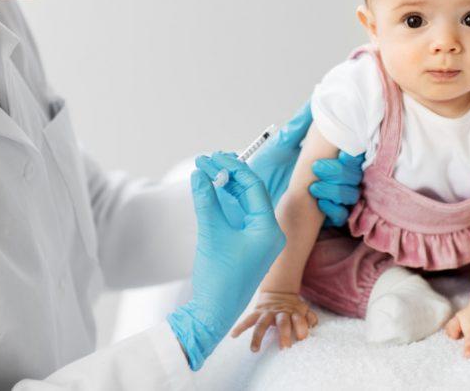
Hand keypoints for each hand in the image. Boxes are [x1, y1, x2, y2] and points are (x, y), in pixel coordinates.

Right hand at [167, 153, 285, 370]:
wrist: (214, 312)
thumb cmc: (218, 277)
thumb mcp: (211, 233)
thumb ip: (206, 201)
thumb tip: (200, 173)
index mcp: (269, 229)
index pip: (254, 188)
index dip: (233, 169)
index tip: (213, 158)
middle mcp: (269, 231)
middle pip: (251, 192)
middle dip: (229, 174)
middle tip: (208, 160)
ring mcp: (259, 237)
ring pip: (244, 201)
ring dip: (226, 185)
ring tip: (207, 169)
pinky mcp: (248, 243)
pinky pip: (239, 214)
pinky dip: (225, 200)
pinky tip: (211, 188)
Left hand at [216, 101, 364, 226]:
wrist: (246, 198)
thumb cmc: (263, 171)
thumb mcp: (280, 146)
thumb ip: (299, 126)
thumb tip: (314, 101)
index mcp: (324, 158)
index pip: (350, 155)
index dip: (351, 153)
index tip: (342, 151)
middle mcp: (331, 178)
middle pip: (354, 174)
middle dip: (340, 171)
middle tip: (317, 168)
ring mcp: (328, 197)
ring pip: (351, 194)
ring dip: (336, 190)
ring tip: (313, 187)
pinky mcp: (322, 216)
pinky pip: (341, 215)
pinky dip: (334, 209)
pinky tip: (320, 203)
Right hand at [231, 291, 317, 351]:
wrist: (279, 292)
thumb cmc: (293, 307)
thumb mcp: (303, 309)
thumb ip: (310, 317)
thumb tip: (314, 325)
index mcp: (294, 312)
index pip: (299, 320)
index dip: (302, 328)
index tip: (301, 339)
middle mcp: (280, 313)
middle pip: (283, 322)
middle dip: (284, 334)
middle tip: (285, 348)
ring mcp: (267, 313)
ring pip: (262, 324)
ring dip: (258, 337)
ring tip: (254, 350)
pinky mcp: (257, 312)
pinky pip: (248, 320)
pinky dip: (240, 327)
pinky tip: (234, 335)